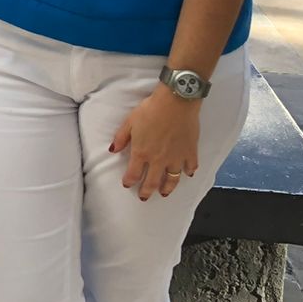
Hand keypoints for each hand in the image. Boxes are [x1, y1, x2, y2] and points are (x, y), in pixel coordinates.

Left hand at [110, 86, 200, 200]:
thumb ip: (121, 138)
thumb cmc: (151, 110)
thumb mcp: (129, 122)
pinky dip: (188, 172)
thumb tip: (112, 150)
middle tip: (144, 197)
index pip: (134, 174)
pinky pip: (190, 167)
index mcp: (142, 153)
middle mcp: (159, 160)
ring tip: (164, 193)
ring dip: (167, 188)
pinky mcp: (190, 152)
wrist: (175, 103)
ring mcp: (176, 158)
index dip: (129, 181)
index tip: (127, 184)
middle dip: (146, 191)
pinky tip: (187, 174)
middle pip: (152, 182)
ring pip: (172, 179)